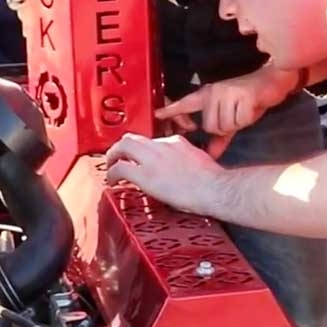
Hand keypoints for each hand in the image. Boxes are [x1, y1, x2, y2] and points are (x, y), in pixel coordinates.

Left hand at [104, 133, 224, 214]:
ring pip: (123, 147)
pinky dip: (112, 174)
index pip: (152, 141)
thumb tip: (180, 171)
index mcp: (176, 142)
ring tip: (110, 167)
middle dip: (121, 147)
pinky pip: (120, 168)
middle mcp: (162, 146)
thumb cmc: (213, 182)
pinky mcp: (145, 175)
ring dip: (112, 156)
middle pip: (133, 138)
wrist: (215, 189)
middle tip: (117, 157)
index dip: (142, 151)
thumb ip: (186, 161)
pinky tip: (112, 182)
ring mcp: (152, 159)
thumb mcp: (200, 162)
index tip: (140, 159)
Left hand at [155, 65, 299, 154]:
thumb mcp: (234, 118)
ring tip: (244, 111)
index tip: (157, 114)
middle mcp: (214, 92)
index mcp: (209, 95)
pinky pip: (239, 121)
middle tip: (237, 116)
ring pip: (224, 125)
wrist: (273, 80)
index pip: (186, 103)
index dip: (172, 109)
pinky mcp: (241, 95)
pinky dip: (247, 119)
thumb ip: (221, 136)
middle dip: (225, 128)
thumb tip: (211, 155)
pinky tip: (252, 108)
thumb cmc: (252, 100)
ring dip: (237, 124)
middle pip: (210, 126)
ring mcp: (227, 92)